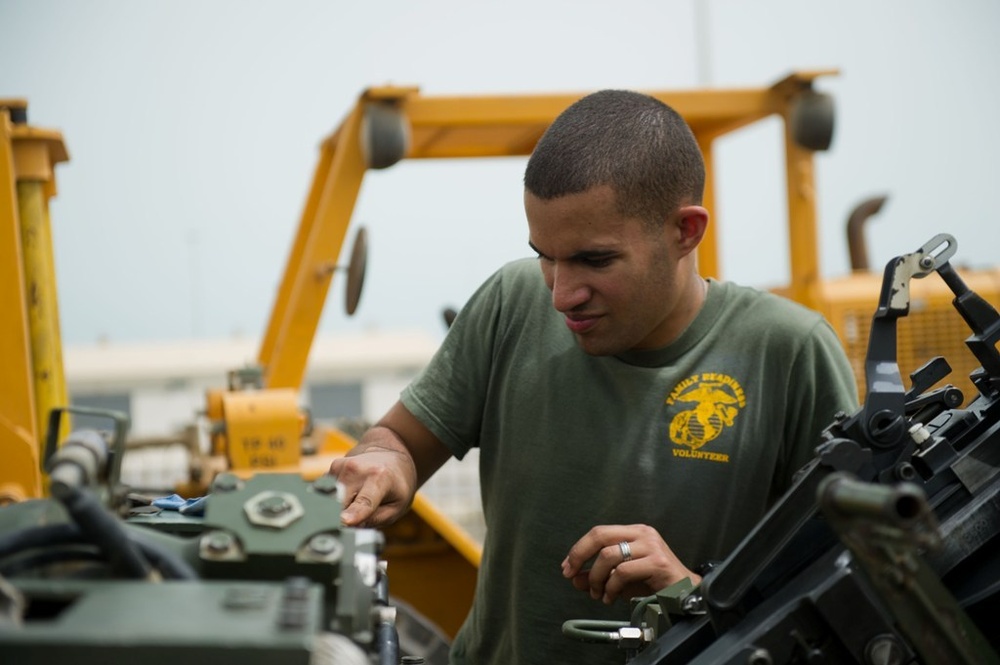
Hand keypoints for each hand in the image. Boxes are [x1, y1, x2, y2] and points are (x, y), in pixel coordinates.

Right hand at [327, 441, 416, 527]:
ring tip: (356, 502)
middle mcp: (358, 469)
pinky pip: (327, 493)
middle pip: (340, 503)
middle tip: (350, 524)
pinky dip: (335, 499)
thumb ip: (374, 520)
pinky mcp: (333, 467)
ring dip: (339, 508)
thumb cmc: (395, 486)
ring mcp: (343, 466)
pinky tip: (350, 494)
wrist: (390, 458)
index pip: (364, 501)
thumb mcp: (395, 507)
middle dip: (341, 518)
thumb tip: (350, 527)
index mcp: (380, 478)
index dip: (354, 514)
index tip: (344, 522)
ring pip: (330, 500)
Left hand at [560, 524, 699, 604]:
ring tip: (599, 594)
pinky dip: (611, 587)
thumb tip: (575, 578)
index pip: (599, 532)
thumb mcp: (620, 579)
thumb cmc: (655, 584)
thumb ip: (598, 576)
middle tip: (572, 574)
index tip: (568, 567)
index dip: (579, 549)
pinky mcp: (657, 562)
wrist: (686, 593)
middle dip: (580, 555)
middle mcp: (642, 534)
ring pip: (609, 555)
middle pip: (600, 535)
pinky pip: (623, 572)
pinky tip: (611, 597)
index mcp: (634, 532)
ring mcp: (651, 546)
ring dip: (597, 578)